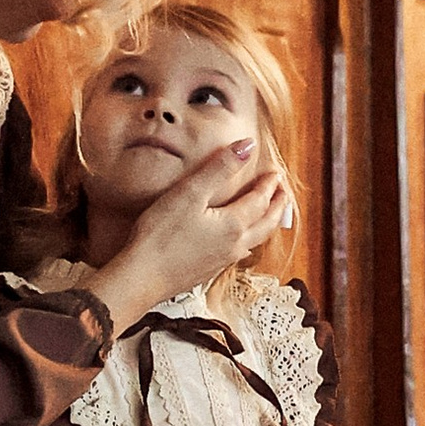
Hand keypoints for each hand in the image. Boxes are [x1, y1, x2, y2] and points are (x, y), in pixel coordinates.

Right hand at [85, 146, 294, 331]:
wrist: (141, 279)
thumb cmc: (160, 236)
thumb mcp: (189, 193)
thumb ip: (219, 168)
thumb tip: (247, 146)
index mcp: (233, 225)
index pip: (260, 200)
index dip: (269, 185)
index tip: (275, 173)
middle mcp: (233, 245)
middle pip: (266, 224)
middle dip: (277, 207)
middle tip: (283, 194)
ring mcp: (221, 261)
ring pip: (254, 241)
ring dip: (266, 225)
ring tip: (269, 216)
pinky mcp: (207, 272)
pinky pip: (237, 253)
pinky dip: (247, 241)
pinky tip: (239, 244)